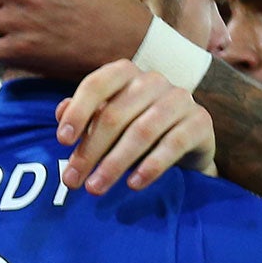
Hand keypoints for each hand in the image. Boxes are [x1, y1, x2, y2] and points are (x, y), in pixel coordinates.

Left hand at [53, 63, 216, 193]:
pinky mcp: (200, 122)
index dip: (78, 111)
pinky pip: (173, 144)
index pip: (97, 85)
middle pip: (115, 115)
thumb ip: (83, 116)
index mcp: (125, 74)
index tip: (61, 141)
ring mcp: (179, 99)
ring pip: (141, 131)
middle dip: (90, 151)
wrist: (185, 143)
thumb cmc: (133, 128)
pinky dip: (151, 166)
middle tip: (71, 181)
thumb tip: (61, 113)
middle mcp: (153, 81)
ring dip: (115, 163)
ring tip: (95, 188)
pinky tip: (132, 184)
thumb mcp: (105, 121)